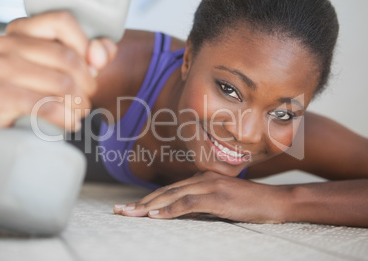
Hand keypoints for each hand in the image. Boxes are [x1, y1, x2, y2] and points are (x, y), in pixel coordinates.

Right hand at [0, 11, 116, 130]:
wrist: (20, 122)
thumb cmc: (52, 89)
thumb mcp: (81, 65)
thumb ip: (99, 52)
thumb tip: (98, 56)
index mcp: (24, 28)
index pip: (62, 22)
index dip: (85, 46)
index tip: (92, 67)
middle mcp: (6, 43)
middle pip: (66, 57)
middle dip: (88, 83)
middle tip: (88, 97)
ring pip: (60, 83)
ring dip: (79, 103)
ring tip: (80, 110)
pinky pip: (44, 106)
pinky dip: (65, 117)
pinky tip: (71, 122)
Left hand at [114, 171, 286, 223]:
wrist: (274, 201)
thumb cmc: (248, 203)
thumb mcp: (219, 203)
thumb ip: (200, 205)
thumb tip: (178, 214)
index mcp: (201, 178)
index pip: (168, 190)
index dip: (147, 199)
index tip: (130, 208)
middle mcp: (201, 179)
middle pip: (165, 191)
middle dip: (140, 202)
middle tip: (120, 211)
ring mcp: (209, 186)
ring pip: (172, 196)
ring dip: (149, 206)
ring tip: (130, 214)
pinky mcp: (218, 197)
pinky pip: (189, 203)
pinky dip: (170, 210)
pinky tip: (155, 216)